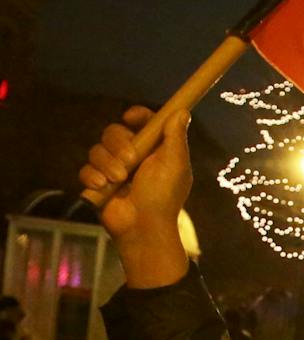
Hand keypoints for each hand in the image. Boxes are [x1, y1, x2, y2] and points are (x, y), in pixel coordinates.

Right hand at [79, 106, 192, 287]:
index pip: (142, 122)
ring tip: (119, 180)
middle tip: (130, 162)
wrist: (143, 227)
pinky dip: (93, 176)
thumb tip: (182, 111)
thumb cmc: (164, 196)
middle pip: (113, 132)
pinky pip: (85, 169)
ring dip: (107, 163)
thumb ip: (176, 137)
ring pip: (97, 149)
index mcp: (154, 148)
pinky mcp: (97, 182)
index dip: (137, 115)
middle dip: (119, 144)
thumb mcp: (175, 165)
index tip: (131, 117)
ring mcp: (112, 168)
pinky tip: (103, 186)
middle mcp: (132, 155)